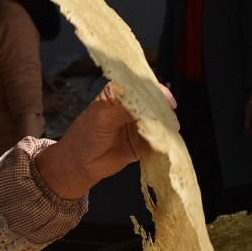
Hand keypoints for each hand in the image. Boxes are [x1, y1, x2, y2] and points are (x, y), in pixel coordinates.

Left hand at [34, 82, 174, 199]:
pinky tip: (167, 142)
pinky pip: (157, 139)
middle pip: (153, 103)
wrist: (80, 164)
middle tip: (170, 117)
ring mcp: (138, 124)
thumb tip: (147, 105)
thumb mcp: (103, 118)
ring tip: (171, 130)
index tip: (166, 100)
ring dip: (166, 125)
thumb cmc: (85, 136)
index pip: (141, 86)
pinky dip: (164, 140)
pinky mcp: (143, 142)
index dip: (155, 91)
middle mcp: (131, 107)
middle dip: (164, 109)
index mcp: (119, 94)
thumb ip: (125, 109)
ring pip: (158, 121)